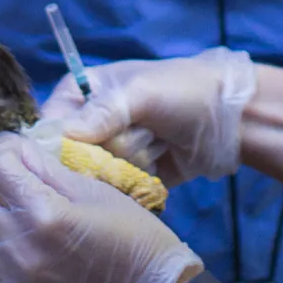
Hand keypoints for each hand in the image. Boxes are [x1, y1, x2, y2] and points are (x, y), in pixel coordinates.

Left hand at [0, 135, 201, 282]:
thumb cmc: (132, 238)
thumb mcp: (95, 190)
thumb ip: (48, 169)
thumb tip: (18, 149)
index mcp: (44, 212)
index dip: (4, 149)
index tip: (15, 149)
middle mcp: (19, 247)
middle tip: (12, 182)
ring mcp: (11, 280)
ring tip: (1, 219)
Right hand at [39, 48, 256, 185]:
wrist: (232, 119)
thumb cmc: (183, 91)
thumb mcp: (142, 92)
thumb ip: (103, 112)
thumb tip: (64, 136)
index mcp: (81, 93)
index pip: (50, 126)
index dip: (63, 143)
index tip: (87, 148)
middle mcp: (91, 124)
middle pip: (74, 158)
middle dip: (111, 150)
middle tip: (142, 134)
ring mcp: (112, 153)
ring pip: (99, 177)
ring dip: (133, 162)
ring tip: (158, 142)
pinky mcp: (131, 177)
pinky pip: (119, 191)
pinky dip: (141, 181)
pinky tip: (161, 164)